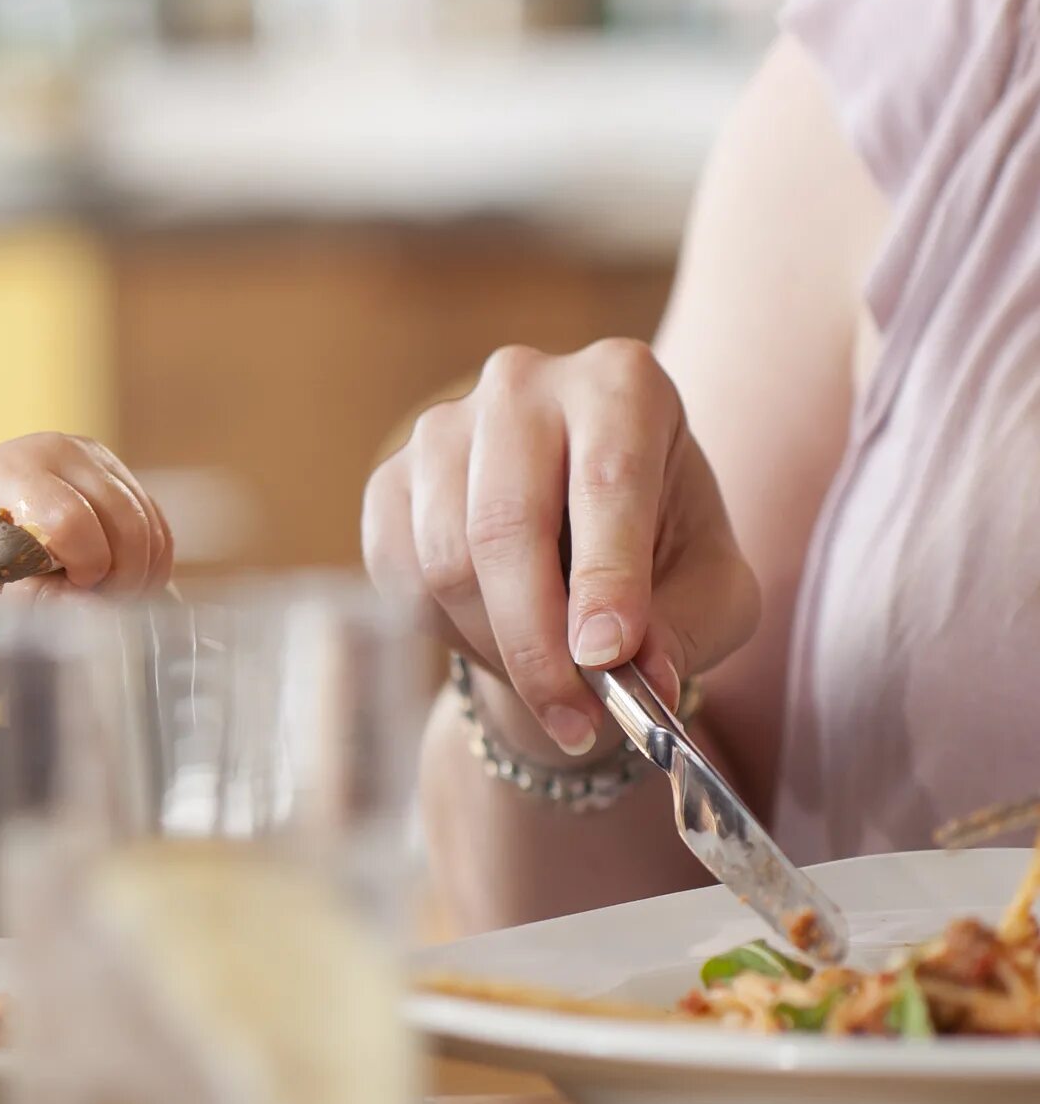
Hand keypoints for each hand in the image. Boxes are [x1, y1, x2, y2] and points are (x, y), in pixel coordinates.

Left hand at [0, 434, 174, 597]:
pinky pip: (155, 523)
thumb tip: (88, 608)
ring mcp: (89, 456)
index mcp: (7, 474)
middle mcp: (53, 451)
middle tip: (94, 608)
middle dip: (120, 577)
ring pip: (148, 524)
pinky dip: (148, 562)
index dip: (84, 568)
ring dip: (138, 573)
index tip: (71, 592)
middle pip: (124, 523)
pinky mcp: (112, 470)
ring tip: (100, 598)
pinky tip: (116, 583)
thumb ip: (27, 598)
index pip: (70, 521)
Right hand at [362, 341, 759, 755]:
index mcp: (622, 384)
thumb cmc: (663, 559)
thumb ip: (689, 629)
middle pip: (507, 522)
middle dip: (537, 639)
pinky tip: (497, 641)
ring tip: (551, 689)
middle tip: (575, 719)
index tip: (608, 658)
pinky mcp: (390, 478)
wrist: (577, 547)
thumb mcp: (714, 593)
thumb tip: (642, 679)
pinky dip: (449, 633)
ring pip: (447, 559)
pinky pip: (399, 574)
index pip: (607, 480)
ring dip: (497, 648)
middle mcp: (524, 384)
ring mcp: (442, 425)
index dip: (606, 577)